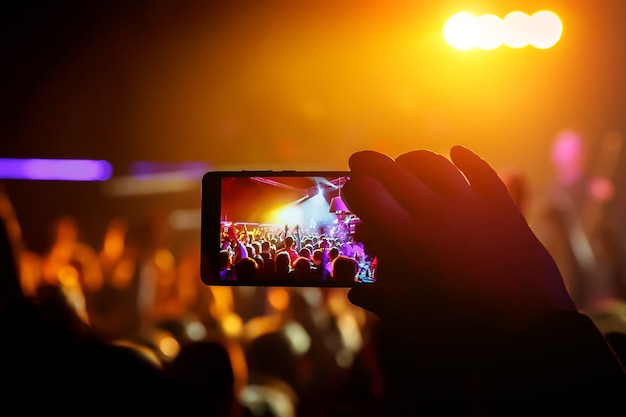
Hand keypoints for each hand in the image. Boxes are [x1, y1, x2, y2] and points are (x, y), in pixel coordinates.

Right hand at [342, 146, 575, 350]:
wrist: (528, 324)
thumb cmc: (465, 325)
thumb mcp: (414, 317)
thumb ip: (379, 299)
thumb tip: (355, 293)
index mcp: (406, 240)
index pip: (368, 196)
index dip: (353, 188)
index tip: (349, 188)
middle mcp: (433, 212)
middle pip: (392, 171)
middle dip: (369, 162)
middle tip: (359, 161)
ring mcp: (469, 204)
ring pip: (432, 164)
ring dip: (410, 158)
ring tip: (401, 161)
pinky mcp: (500, 205)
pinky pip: (480, 170)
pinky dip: (466, 158)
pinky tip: (456, 152)